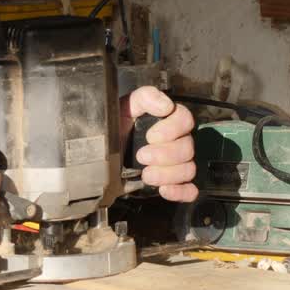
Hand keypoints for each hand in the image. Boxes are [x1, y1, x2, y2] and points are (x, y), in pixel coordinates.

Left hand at [121, 87, 197, 202]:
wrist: (100, 159)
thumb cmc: (113, 130)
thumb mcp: (123, 108)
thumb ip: (144, 97)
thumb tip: (166, 105)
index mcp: (167, 121)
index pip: (185, 119)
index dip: (172, 129)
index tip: (150, 136)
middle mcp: (175, 141)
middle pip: (188, 148)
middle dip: (165, 155)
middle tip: (141, 156)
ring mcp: (175, 164)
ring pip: (189, 169)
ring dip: (167, 175)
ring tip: (146, 175)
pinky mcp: (171, 183)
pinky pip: (189, 190)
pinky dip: (180, 192)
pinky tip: (164, 190)